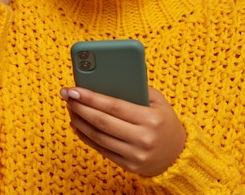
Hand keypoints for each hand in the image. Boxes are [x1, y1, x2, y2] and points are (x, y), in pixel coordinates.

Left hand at [60, 86, 186, 176]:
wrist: (178, 154)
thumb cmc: (164, 121)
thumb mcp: (158, 101)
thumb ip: (136, 88)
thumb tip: (105, 78)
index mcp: (151, 119)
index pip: (114, 106)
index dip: (91, 97)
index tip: (74, 89)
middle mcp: (143, 138)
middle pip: (102, 122)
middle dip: (80, 107)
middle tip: (66, 95)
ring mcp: (134, 155)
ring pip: (98, 137)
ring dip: (80, 121)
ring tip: (70, 108)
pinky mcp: (128, 166)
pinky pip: (101, 149)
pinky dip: (86, 136)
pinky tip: (77, 124)